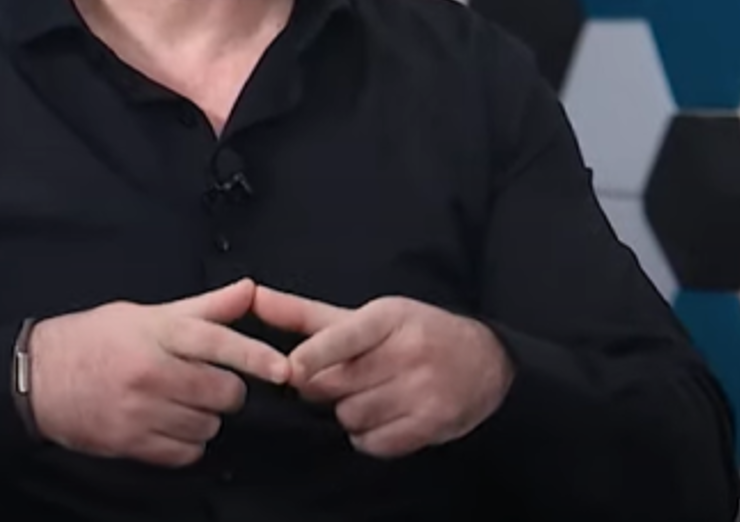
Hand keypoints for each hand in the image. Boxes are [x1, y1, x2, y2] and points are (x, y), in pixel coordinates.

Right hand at [26, 278, 291, 467]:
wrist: (37, 378)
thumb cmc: (94, 339)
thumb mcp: (146, 313)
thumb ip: (203, 307)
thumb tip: (249, 290)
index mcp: (157, 332)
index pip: (217, 341)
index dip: (254, 356)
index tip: (283, 369)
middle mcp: (151, 371)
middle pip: (221, 391)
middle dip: (226, 390)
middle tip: (210, 383)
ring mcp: (140, 410)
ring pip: (206, 425)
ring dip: (205, 418)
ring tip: (182, 402)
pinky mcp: (130, 442)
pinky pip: (183, 453)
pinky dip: (187, 443)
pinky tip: (171, 425)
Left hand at [251, 286, 512, 458]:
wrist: (486, 362)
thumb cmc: (416, 333)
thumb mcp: (369, 315)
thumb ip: (306, 313)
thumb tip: (254, 297)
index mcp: (389, 317)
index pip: (344, 337)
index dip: (314, 355)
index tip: (292, 369)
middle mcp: (408, 351)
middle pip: (336, 384)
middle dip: (326, 386)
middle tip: (341, 379)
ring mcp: (422, 390)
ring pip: (351, 415)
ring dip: (348, 412)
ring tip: (369, 395)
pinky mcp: (431, 424)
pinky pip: (374, 442)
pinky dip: (368, 436)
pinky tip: (382, 416)